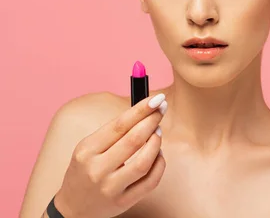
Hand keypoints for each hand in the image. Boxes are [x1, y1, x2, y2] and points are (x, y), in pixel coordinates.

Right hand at [52, 93, 167, 217]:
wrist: (73, 208)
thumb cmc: (85, 170)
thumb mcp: (89, 148)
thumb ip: (114, 132)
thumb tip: (145, 111)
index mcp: (87, 151)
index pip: (119, 125)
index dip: (141, 109)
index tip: (157, 99)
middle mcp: (97, 170)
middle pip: (133, 140)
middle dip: (152, 121)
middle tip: (161, 110)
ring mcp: (110, 188)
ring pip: (144, 162)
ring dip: (156, 143)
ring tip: (158, 133)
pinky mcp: (123, 202)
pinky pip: (151, 181)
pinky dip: (159, 164)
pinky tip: (158, 155)